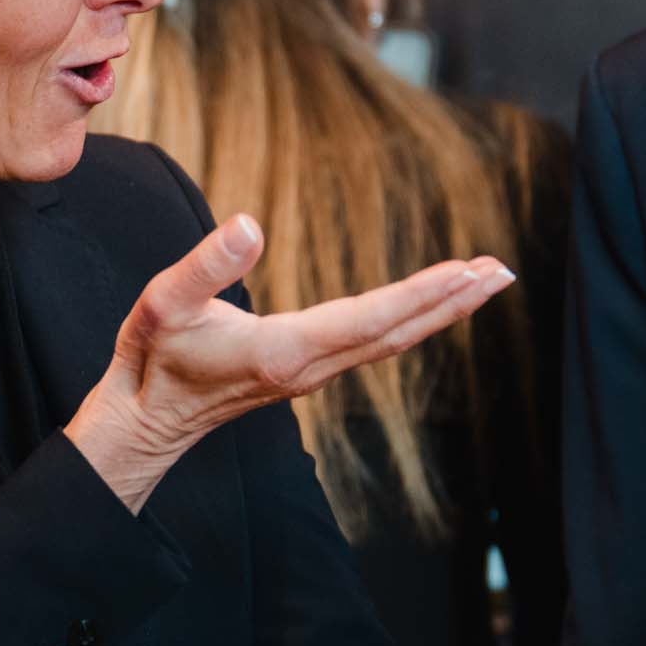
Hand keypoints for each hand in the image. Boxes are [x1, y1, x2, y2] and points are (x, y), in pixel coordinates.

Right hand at [66, 213, 513, 510]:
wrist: (143, 421)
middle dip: (452, 302)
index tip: (467, 270)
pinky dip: (412, 320)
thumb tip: (250, 224)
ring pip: (392, 340)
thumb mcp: (163, 304)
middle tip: (502, 272)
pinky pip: (375, 342)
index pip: (371, 318)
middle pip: (398, 332)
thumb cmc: (152, 360)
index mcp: (285, 351)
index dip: (422, 293)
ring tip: (483, 281)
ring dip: (441, 311)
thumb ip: (206, 265)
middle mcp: (311, 367)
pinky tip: (429, 305)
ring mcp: (312, 372)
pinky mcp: (307, 369)